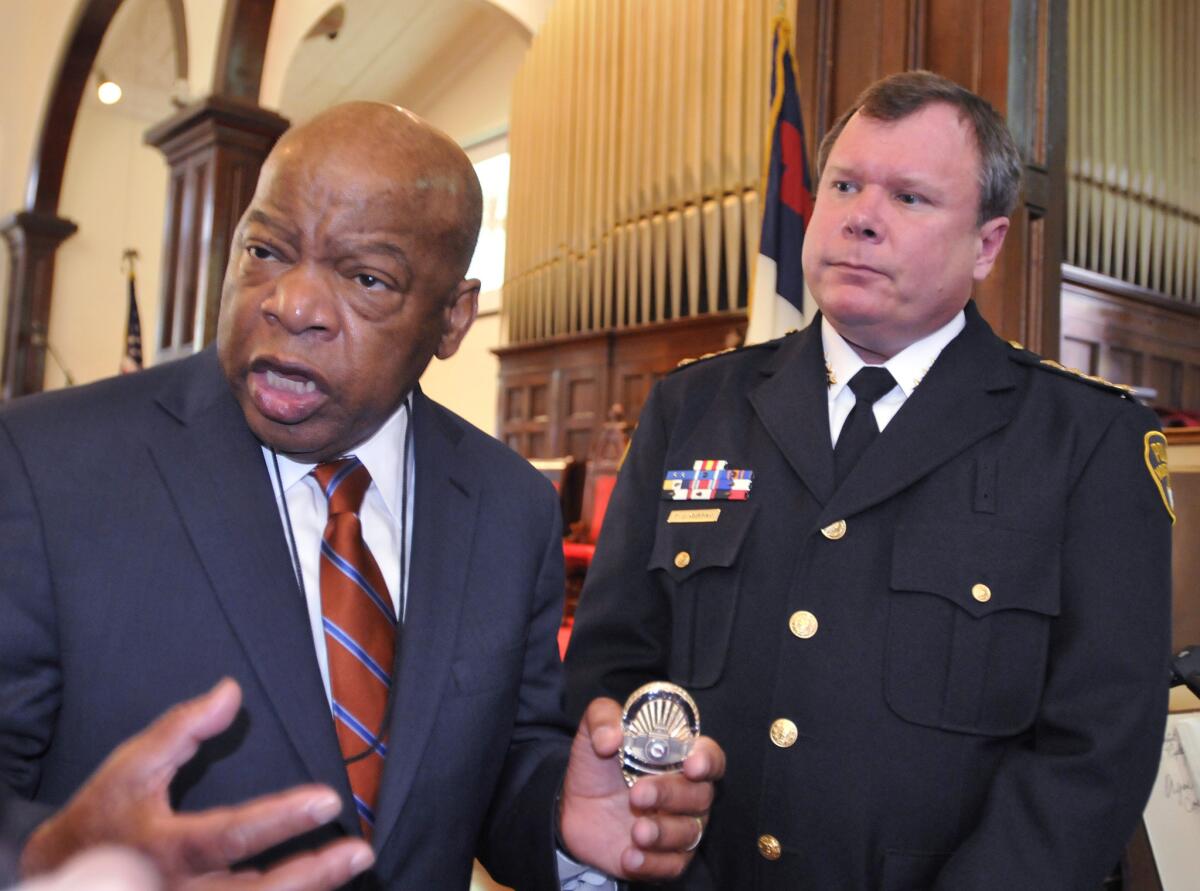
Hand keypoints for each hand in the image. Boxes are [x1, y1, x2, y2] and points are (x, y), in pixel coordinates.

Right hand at [19, 679, 373, 889]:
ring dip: (308, 890)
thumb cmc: (102, 816)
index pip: (231, 835)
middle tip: (359, 851)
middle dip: (312, 875)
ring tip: (350, 864)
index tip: (327, 800)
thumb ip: (182, 729)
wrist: (61, 875)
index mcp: (164, 848)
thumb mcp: (132, 766)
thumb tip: (230, 692)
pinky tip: (318, 885)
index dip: (282, 819)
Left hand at [558, 697, 723, 880]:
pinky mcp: (664, 857)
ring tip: (636, 831)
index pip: (710, 757)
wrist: (573, 810)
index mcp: (678, 758)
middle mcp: (686, 792)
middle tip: (638, 794)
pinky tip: (631, 856)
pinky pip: (672, 866)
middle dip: (670, 795)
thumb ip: (602, 719)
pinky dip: (653, 863)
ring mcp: (677, 826)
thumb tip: (612, 737)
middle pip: (700, 795)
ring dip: (663, 833)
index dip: (707, 760)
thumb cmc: (596, 766)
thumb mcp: (592, 732)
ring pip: (689, 833)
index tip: (691, 765)